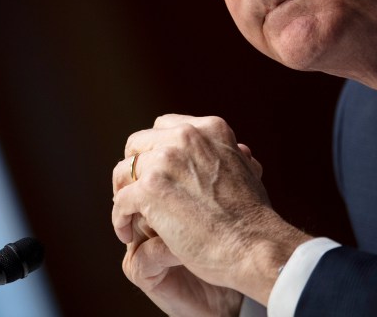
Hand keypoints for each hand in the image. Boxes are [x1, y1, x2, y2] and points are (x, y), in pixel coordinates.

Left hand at [112, 114, 310, 306]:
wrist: (257, 247)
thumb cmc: (253, 219)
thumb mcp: (245, 170)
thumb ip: (225, 157)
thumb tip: (237, 149)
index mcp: (208, 129)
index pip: (164, 127)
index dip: (155, 150)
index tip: (154, 172)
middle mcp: (184, 137)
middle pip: (137, 144)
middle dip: (134, 169)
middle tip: (134, 193)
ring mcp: (165, 161)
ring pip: (124, 172)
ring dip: (123, 193)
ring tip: (129, 215)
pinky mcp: (150, 189)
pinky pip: (121, 201)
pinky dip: (119, 219)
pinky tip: (126, 234)